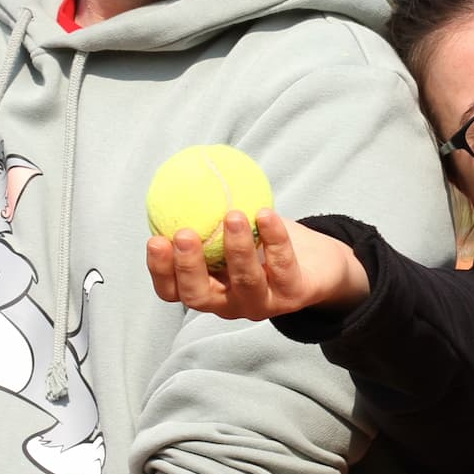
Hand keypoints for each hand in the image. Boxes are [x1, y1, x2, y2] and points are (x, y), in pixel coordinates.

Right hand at [146, 211, 369, 320]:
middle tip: (183, 234)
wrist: (318, 263)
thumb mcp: (233, 225)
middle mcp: (230, 302)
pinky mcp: (294, 296)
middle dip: (188, 267)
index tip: (155, 239)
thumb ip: (208, 208)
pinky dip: (275, 239)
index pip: (173, 290)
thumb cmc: (265, 240)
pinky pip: (282, 266)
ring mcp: (262, 304)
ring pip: (245, 283)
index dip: (160, 271)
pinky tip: (266, 214)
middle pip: (199, 296)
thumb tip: (182, 169)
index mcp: (208, 287)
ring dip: (237, 248)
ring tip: (233, 216)